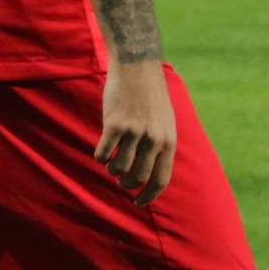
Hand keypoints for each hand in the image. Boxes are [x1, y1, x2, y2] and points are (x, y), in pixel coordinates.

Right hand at [94, 59, 176, 206]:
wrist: (137, 66)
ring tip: (112, 161)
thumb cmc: (150, 95)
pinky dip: (100, 156)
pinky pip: (102, 154)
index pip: (161, 180)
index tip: (138, 203)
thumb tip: (152, 173)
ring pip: (118, 168)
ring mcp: (134, 132)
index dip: (149, 195)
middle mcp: (154, 139)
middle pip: (138, 178)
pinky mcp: (115, 124)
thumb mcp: (165, 121)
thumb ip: (161, 145)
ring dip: (112, 169)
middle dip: (127, 184)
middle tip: (121, 180)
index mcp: (169, 140)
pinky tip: (101, 149)